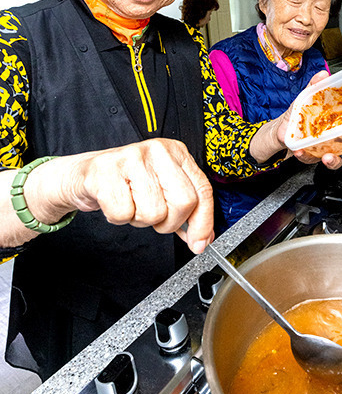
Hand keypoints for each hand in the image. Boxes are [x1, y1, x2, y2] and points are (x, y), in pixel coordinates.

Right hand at [43, 139, 213, 253]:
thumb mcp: (162, 190)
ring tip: (131, 204)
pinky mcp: (105, 172)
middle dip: (169, 222)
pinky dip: (118, 217)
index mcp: (176, 152)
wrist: (85, 174)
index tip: (199, 243)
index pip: (202, 190)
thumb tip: (202, 238)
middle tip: (154, 217)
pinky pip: (124, 213)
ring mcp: (131, 158)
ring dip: (140, 219)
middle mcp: (157, 150)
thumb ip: (185, 212)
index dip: (203, 222)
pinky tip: (114, 202)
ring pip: (154, 212)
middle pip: (183, 202)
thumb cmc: (127, 183)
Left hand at [275, 70, 341, 169]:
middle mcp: (336, 140)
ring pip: (335, 160)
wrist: (283, 127)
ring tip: (328, 156)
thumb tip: (323, 75)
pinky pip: (309, 159)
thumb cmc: (301, 114)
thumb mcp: (308, 97)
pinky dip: (305, 155)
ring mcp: (323, 149)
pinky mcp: (309, 155)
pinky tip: (300, 151)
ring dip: (333, 160)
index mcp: (341, 126)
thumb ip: (315, 85)